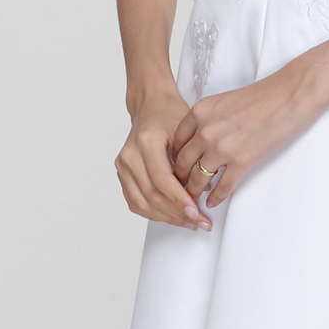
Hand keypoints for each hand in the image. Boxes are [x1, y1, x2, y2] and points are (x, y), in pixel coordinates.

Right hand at [115, 83, 209, 229]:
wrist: (150, 105)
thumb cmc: (168, 114)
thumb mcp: (187, 132)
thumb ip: (193, 161)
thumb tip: (205, 190)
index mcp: (145, 142)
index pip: (161, 180)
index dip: (179, 200)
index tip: (195, 212)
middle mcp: (129, 155)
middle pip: (152, 195)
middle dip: (177, 213)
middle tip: (199, 222)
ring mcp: (123, 166)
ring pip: (142, 203)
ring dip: (167, 217)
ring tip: (189, 223)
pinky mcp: (122, 174)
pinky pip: (136, 202)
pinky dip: (154, 213)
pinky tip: (172, 216)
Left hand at [169, 59, 320, 209]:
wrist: (290, 94)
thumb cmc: (263, 96)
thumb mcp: (224, 101)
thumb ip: (209, 119)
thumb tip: (201, 140)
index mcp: (200, 112)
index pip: (177, 143)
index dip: (174, 160)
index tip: (175, 169)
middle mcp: (206, 130)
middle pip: (183, 163)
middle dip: (179, 180)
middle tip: (179, 189)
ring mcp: (223, 146)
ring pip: (199, 178)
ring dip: (194, 192)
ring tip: (193, 200)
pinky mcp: (243, 160)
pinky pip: (224, 186)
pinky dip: (217, 197)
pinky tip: (213, 201)